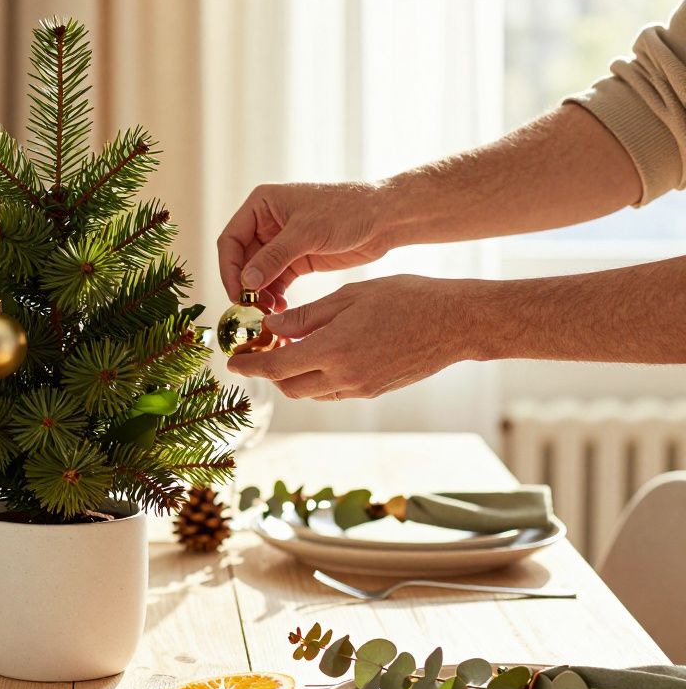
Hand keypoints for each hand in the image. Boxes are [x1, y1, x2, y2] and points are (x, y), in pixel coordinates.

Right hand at [216, 182, 393, 308]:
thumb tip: (246, 282)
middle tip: (250, 309)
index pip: (230, 239)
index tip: (237, 293)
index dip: (229, 268)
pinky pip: (275, 281)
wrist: (384, 218)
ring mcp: (280, 242)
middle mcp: (266, 222)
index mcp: (261, 204)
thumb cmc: (347, 210)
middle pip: (241, 260)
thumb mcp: (307, 232)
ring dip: (259, 294)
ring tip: (268, 312)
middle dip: (245, 285)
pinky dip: (274, 295)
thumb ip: (274, 257)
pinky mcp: (296, 259)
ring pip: (257, 274)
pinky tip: (280, 309)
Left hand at [228, 275, 482, 399]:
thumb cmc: (406, 298)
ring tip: (293, 346)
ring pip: (311, 392)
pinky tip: (321, 352)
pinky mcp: (374, 391)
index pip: (276, 366)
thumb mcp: (350, 296)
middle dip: (270, 371)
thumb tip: (272, 326)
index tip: (232, 363)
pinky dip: (318, 378)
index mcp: (333, 350)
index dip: (250, 366)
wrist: (456, 323)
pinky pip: (333, 391)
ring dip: (294, 375)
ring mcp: (360, 389)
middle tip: (263, 349)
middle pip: (289, 386)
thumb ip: (307, 316)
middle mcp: (344, 377)